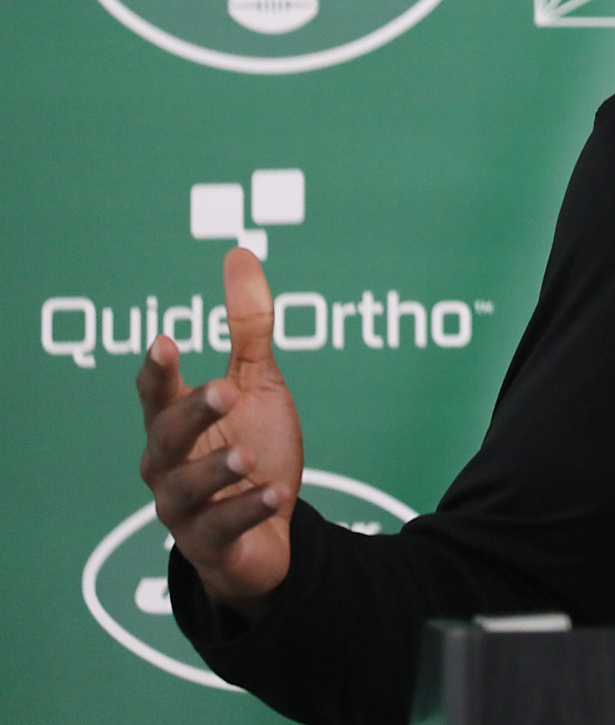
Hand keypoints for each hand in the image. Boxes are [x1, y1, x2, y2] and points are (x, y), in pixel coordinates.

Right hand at [137, 248, 302, 615]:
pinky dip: (247, 509)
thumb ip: (248, 327)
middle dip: (191, 413)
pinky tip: (275, 491)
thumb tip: (239, 253)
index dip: (159, 370)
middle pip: (166, 436)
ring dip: (216, 469)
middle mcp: (169, 465)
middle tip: (223, 390)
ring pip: (186, 488)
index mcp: (176, 423)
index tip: (166, 341)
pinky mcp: (211, 544)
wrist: (268, 535)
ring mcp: (184, 508)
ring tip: (248, 457)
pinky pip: (224, 528)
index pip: (157, 393)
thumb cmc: (253, 449)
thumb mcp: (258, 384)